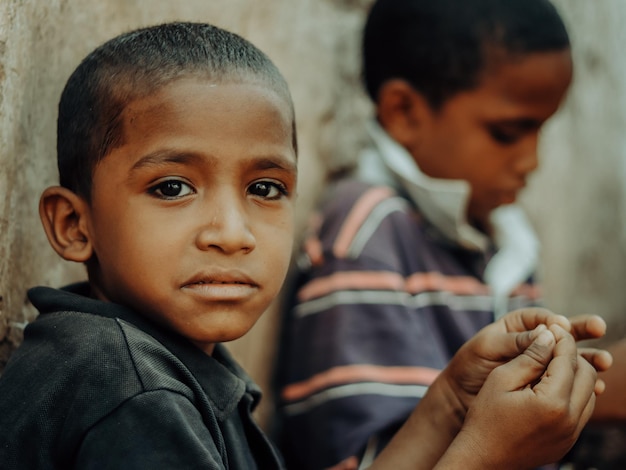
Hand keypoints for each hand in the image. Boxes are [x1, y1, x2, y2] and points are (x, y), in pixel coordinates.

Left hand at [441, 308, 610, 415]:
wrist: (460, 397)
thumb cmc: (469, 367)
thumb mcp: (488, 348)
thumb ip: (514, 341)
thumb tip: (545, 332)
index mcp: (517, 326)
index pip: (542, 317)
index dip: (554, 320)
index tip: (564, 324)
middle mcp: (533, 342)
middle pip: (564, 333)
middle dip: (583, 330)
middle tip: (599, 328)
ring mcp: (542, 363)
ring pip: (570, 357)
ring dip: (589, 358)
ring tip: (603, 362)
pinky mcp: (545, 384)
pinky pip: (567, 381)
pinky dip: (583, 383)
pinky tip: (596, 387)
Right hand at [447, 324, 598, 468]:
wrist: (483, 458)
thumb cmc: (485, 416)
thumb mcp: (502, 379)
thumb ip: (529, 356)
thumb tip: (549, 334)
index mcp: (552, 401)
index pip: (568, 359)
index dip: (561, 338)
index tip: (552, 325)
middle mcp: (569, 420)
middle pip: (588, 375)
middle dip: (573, 354)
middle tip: (554, 342)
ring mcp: (571, 434)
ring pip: (590, 393)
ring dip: (576, 374)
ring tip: (552, 362)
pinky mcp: (568, 442)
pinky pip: (582, 411)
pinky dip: (573, 393)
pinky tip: (551, 384)